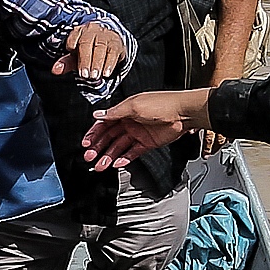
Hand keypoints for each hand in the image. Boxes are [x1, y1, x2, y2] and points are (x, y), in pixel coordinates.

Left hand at [56, 21, 130, 82]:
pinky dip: (109, 63)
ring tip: (94, 76)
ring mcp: (105, 35)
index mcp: (79, 31)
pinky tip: (106, 73)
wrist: (109, 41)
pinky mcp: (116, 43)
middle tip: (85, 75)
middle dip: (85, 60)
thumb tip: (54, 70)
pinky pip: (113, 52)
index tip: (71, 51)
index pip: (73, 37)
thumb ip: (65, 63)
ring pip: (100, 48)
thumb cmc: (89, 50)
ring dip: (97, 63)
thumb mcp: (76, 55)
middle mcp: (92, 30)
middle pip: (86, 43)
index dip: (72, 43)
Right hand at [82, 90, 199, 168]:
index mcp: (124, 111)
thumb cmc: (161, 104)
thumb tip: (98, 115)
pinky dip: (124, 158)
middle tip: (90, 157)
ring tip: (100, 165)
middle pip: (109, 137)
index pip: (104, 123)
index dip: (94, 134)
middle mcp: (129, 122)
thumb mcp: (134, 106)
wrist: (182, 112)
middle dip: (98, 147)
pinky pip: (132, 152)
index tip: (86, 144)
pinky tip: (116, 164)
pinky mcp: (147, 143)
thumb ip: (115, 113)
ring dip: (109, 156)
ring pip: (119, 147)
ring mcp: (138, 133)